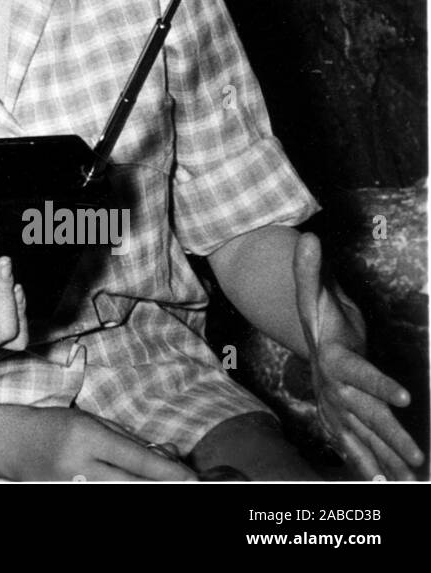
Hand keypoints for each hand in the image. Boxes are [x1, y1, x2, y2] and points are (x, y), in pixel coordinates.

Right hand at [10, 407, 196, 481]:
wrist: (13, 444)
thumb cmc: (55, 427)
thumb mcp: (92, 422)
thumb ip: (130, 439)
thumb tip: (170, 454)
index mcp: (86, 438)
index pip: (136, 460)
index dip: (168, 472)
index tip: (192, 478)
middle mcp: (80, 466)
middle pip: (134, 485)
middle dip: (161, 485)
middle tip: (185, 482)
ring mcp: (74, 487)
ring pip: (123, 493)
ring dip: (145, 487)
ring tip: (157, 479)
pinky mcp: (71, 497)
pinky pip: (108, 496)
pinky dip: (126, 489)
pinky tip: (135, 482)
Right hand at [293, 232, 423, 479]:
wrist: (310, 346)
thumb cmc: (320, 320)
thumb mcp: (314, 293)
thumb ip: (310, 269)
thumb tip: (309, 237)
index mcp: (335, 359)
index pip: (358, 372)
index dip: (380, 385)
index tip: (407, 398)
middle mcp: (335, 388)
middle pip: (365, 414)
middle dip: (389, 437)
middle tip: (415, 456)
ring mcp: (337, 408)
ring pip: (364, 437)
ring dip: (386, 459)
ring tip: (410, 478)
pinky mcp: (340, 422)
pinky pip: (354, 449)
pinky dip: (368, 468)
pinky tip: (385, 486)